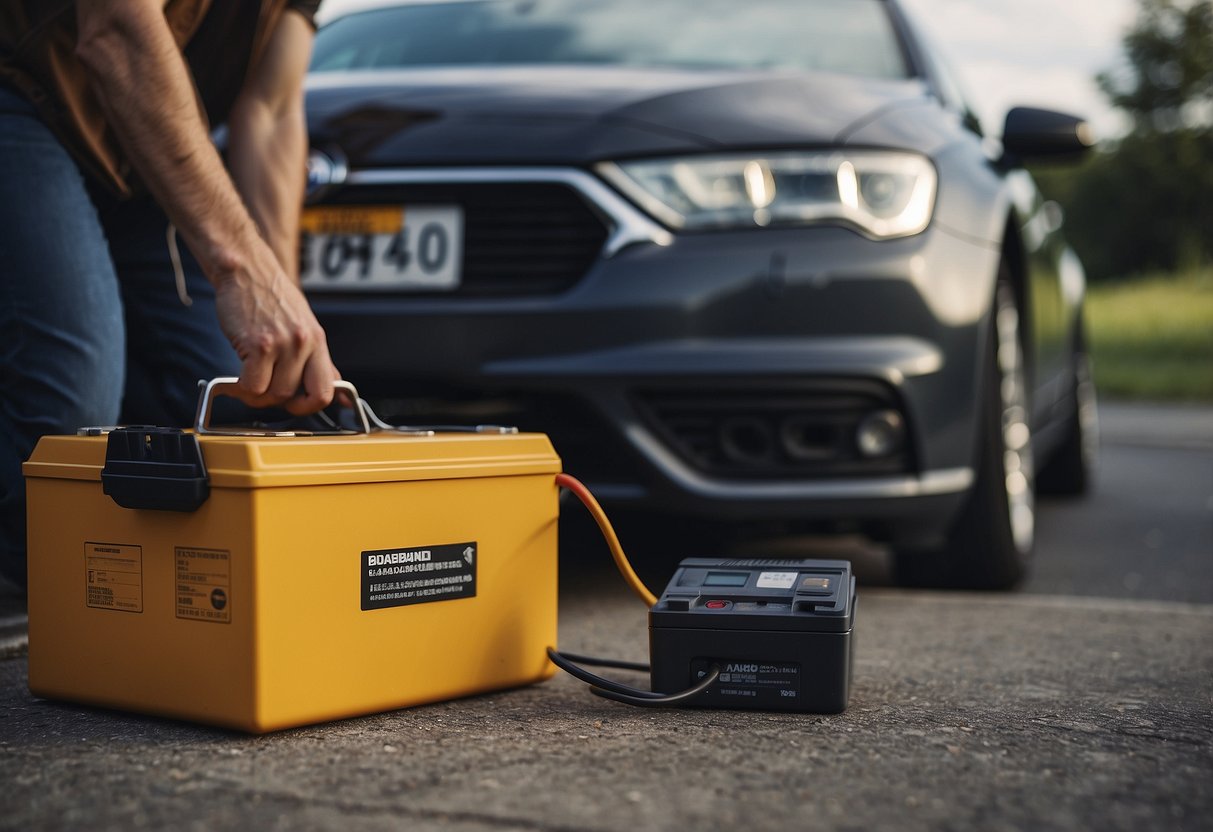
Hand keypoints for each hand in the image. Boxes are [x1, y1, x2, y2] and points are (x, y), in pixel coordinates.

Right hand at [213, 248, 339, 414]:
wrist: (246, 271)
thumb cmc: (271, 297)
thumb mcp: (304, 326)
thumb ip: (318, 361)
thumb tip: (338, 393)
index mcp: (318, 341)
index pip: (325, 391)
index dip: (309, 406)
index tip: (295, 405)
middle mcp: (304, 343)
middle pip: (296, 397)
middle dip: (278, 402)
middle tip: (264, 391)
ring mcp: (282, 345)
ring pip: (273, 395)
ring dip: (257, 396)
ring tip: (249, 382)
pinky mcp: (258, 345)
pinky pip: (252, 386)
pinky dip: (242, 389)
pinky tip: (237, 379)